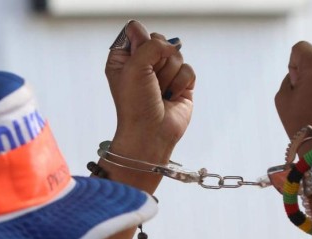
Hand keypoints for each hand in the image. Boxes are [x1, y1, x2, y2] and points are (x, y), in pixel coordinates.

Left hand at [105, 21, 194, 163]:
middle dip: (157, 60)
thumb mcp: (134, 67)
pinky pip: (188, 69)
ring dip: (168, 75)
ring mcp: (163, 74)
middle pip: (159, 40)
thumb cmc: (135, 104)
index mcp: (124, 59)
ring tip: (160, 92)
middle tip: (150, 80)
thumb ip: (150, 44)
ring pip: (176, 54)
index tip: (138, 61)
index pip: (136, 31)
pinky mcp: (181, 84)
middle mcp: (143, 65)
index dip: (141, 42)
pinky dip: (180, 83)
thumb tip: (169, 43)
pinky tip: (171, 97)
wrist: (150, 133)